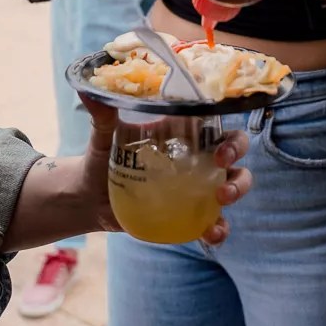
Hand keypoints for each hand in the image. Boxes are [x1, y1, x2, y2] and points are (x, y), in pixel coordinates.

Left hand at [74, 98, 251, 244]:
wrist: (90, 199)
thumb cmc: (102, 160)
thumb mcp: (102, 138)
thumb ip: (102, 118)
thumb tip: (88, 92)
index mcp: (183, 134)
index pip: (217, 126)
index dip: (230, 134)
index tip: (220, 148)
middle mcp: (196, 158)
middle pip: (234, 154)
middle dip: (237, 159)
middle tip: (222, 166)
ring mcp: (196, 187)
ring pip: (233, 184)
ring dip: (237, 190)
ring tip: (222, 200)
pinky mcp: (189, 214)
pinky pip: (213, 221)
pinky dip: (218, 229)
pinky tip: (211, 234)